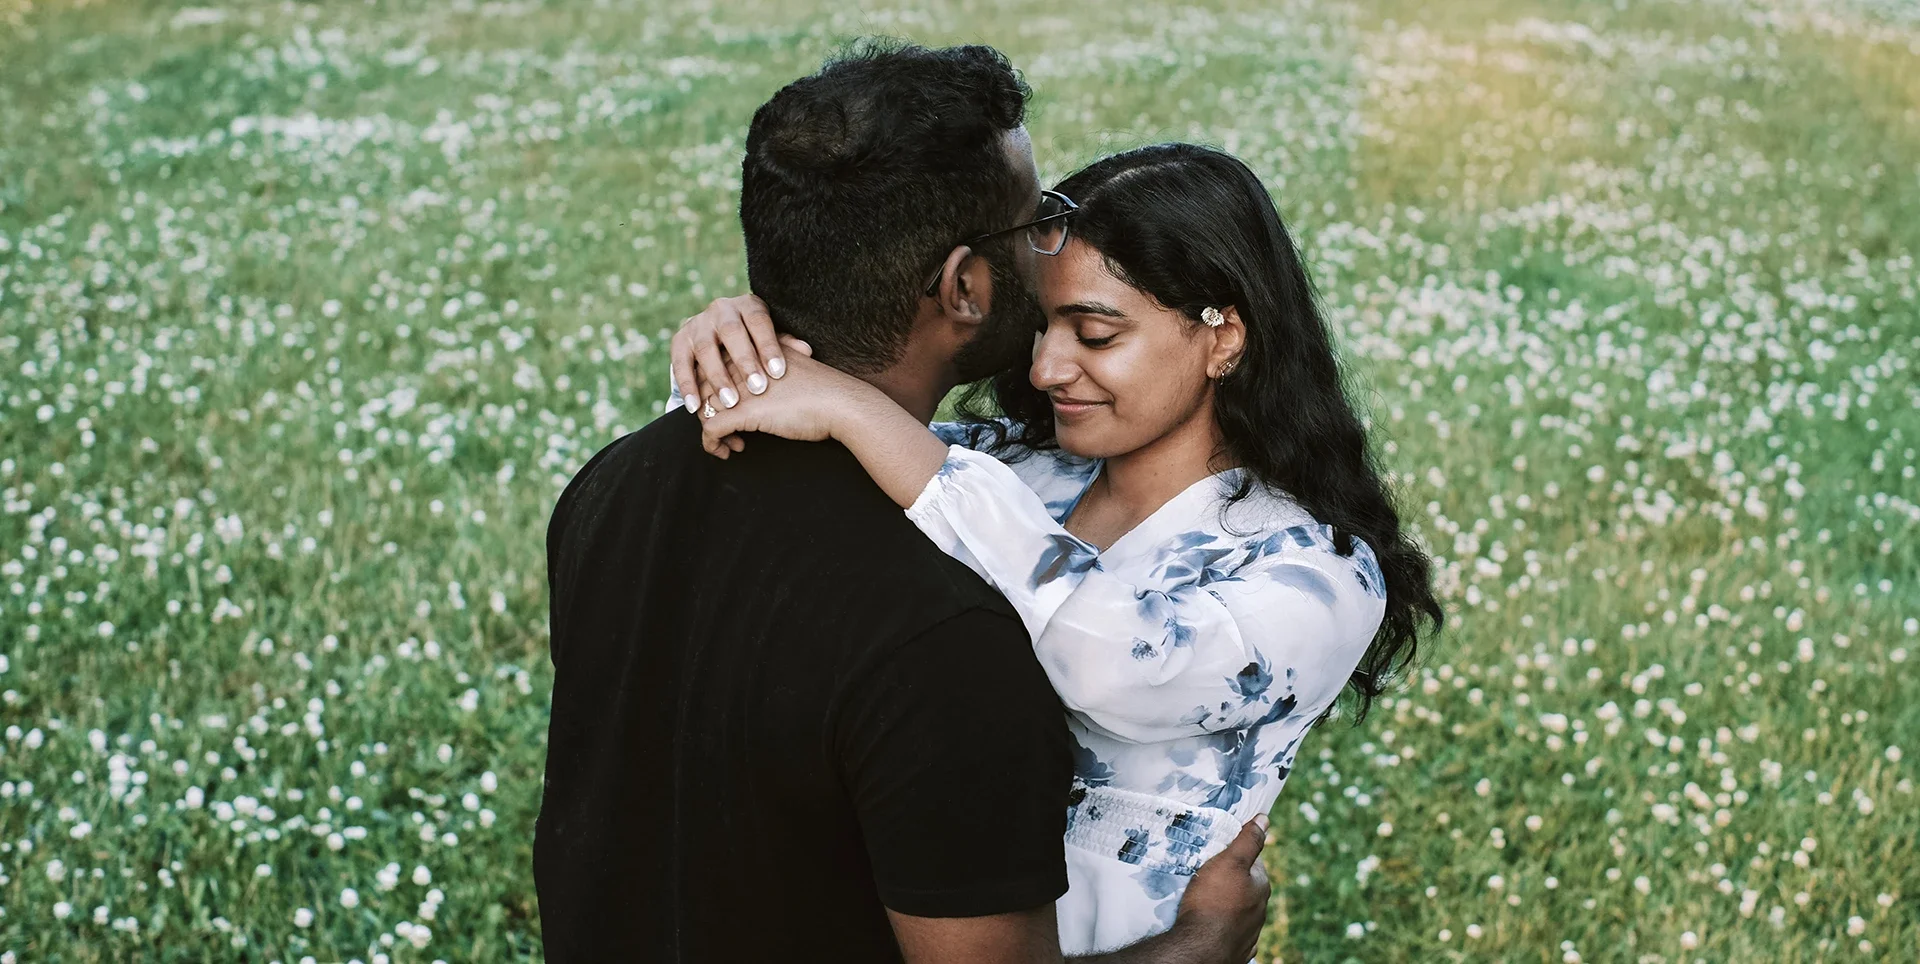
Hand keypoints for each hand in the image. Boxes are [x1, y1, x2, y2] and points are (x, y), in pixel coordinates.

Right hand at [671, 294, 794, 415]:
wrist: (722, 340)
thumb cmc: (756, 344)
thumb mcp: (771, 340)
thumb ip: (784, 346)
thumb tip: (806, 350)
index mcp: (748, 305)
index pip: (759, 322)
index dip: (768, 346)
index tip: (778, 372)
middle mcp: (721, 310)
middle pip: (731, 332)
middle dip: (744, 361)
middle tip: (758, 388)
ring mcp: (697, 324)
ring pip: (705, 348)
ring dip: (717, 376)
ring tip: (730, 402)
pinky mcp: (679, 340)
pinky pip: (680, 362)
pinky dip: (687, 385)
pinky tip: (696, 407)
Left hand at [697, 339, 864, 458]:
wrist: (842, 403)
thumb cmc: (824, 389)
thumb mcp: (793, 364)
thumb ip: (773, 362)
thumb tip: (762, 378)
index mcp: (751, 348)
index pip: (715, 366)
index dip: (717, 389)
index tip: (733, 407)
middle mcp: (740, 363)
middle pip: (705, 386)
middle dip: (711, 411)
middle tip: (730, 431)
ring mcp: (740, 387)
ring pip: (704, 407)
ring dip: (712, 429)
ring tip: (733, 443)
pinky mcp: (743, 411)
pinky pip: (711, 429)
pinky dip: (713, 444)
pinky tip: (728, 452)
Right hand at [1170, 815, 1270, 963]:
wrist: (1201, 948)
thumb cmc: (1214, 901)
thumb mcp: (1230, 862)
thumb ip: (1248, 841)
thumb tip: (1265, 820)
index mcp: (1261, 887)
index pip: (1253, 862)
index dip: (1236, 854)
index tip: (1218, 853)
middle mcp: (1260, 910)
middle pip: (1246, 887)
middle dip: (1231, 880)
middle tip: (1207, 875)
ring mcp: (1250, 932)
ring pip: (1239, 911)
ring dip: (1226, 904)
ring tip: (1203, 900)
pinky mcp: (1238, 949)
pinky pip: (1231, 932)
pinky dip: (1223, 926)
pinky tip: (1211, 925)